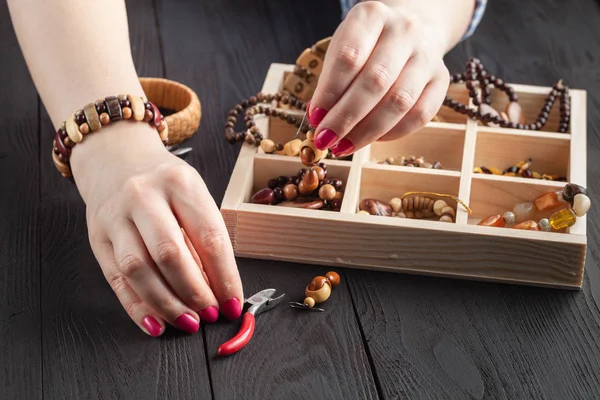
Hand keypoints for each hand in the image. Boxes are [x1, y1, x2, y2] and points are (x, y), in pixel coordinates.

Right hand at [71, 123, 242, 336]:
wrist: (116, 158)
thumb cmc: (165, 183)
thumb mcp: (192, 194)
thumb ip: (203, 236)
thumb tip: (218, 289)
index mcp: (180, 183)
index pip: (208, 236)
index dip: (224, 276)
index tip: (233, 302)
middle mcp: (144, 196)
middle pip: (170, 253)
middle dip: (195, 292)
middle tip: (211, 314)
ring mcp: (115, 216)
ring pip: (138, 269)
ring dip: (166, 304)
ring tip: (188, 323)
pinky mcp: (96, 236)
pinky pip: (116, 279)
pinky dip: (137, 308)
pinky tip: (155, 324)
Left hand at [308, 1, 449, 155]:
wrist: (413, 28)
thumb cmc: (368, 44)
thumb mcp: (342, 47)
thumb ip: (330, 80)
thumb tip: (319, 118)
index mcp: (372, 16)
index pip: (349, 57)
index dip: (330, 92)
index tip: (315, 117)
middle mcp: (404, 31)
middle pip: (375, 81)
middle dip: (346, 117)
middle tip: (326, 139)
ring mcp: (427, 55)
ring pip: (399, 102)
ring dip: (367, 131)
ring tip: (344, 146)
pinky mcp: (442, 79)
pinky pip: (420, 114)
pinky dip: (393, 133)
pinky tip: (372, 139)